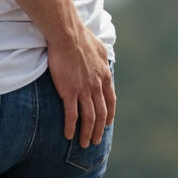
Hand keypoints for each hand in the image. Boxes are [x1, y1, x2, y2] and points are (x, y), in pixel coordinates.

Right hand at [47, 24, 115, 147]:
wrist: (68, 34)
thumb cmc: (81, 37)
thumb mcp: (99, 48)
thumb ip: (103, 59)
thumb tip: (105, 60)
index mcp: (104, 76)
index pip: (110, 101)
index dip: (109, 115)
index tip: (106, 124)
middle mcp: (97, 86)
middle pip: (100, 114)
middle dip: (98, 130)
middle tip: (95, 140)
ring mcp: (84, 90)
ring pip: (88, 118)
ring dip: (87, 133)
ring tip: (84, 143)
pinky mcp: (69, 91)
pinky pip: (72, 114)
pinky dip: (71, 127)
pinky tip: (68, 135)